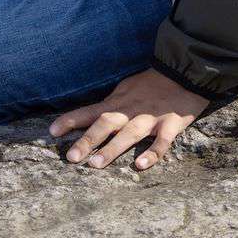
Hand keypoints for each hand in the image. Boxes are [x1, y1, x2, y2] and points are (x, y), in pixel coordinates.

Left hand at [48, 67, 209, 170]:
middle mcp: (131, 110)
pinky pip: (161, 142)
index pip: (90, 110)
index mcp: (119, 101)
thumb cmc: (152, 83)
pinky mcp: (171, 125)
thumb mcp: (126, 89)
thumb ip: (111, 104)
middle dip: (88, 140)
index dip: (71, 120)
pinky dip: (151, 153)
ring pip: (129, 134)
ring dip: (112, 149)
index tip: (52, 132)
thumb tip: (91, 116)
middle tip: (71, 157)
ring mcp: (151, 117)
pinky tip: (140, 165)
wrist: (185, 72)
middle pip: (106, 123)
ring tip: (95, 164)